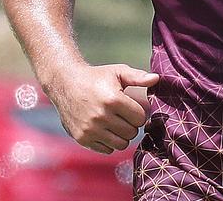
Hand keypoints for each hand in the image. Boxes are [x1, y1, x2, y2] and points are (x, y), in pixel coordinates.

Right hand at [44, 64, 158, 153]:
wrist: (65, 83)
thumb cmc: (96, 77)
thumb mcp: (117, 72)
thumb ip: (138, 76)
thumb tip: (157, 79)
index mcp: (113, 100)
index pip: (140, 118)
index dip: (139, 113)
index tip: (132, 107)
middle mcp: (101, 116)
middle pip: (131, 132)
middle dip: (131, 124)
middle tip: (124, 116)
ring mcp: (90, 129)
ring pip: (121, 144)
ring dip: (122, 136)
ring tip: (116, 123)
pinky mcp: (82, 138)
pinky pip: (106, 150)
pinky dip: (109, 143)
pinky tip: (105, 130)